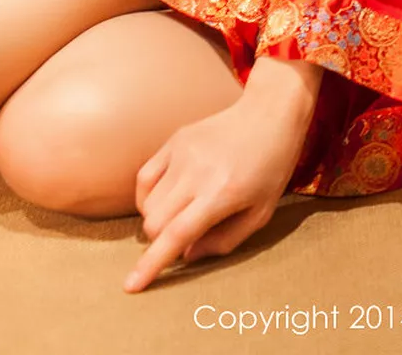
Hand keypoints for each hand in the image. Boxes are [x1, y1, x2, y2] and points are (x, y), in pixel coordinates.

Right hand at [123, 61, 318, 291]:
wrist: (269, 113)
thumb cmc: (270, 168)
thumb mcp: (260, 214)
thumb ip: (223, 241)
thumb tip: (186, 256)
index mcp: (221, 193)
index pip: (176, 235)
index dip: (151, 265)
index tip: (131, 286)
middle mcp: (196, 172)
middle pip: (154, 223)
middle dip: (161, 242)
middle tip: (184, 237)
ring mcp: (182, 153)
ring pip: (147, 204)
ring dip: (156, 221)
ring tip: (182, 214)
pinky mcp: (175, 140)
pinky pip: (144, 177)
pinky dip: (147, 197)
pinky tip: (164, 200)